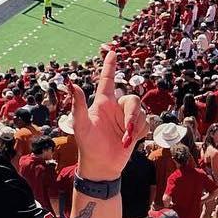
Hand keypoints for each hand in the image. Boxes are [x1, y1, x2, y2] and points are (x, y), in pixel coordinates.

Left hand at [68, 48, 147, 181]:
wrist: (101, 166)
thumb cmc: (87, 144)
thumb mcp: (80, 125)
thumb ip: (78, 104)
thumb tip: (71, 83)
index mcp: (102, 103)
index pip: (107, 80)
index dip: (110, 65)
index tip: (113, 51)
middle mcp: (115, 108)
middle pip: (133, 99)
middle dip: (133, 114)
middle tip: (128, 129)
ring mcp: (126, 118)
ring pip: (141, 112)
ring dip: (136, 127)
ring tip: (125, 140)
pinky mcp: (135, 129)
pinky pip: (146, 124)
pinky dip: (140, 133)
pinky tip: (129, 141)